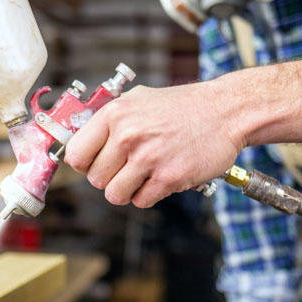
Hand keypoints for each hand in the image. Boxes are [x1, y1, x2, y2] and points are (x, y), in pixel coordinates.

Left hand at [64, 82, 242, 207]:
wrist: (225, 111)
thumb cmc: (182, 107)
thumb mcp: (138, 100)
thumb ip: (109, 121)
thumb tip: (80, 144)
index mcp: (115, 114)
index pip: (76, 154)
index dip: (85, 164)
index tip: (95, 164)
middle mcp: (127, 135)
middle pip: (95, 179)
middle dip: (110, 178)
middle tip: (128, 167)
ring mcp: (148, 158)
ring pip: (115, 194)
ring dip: (128, 190)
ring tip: (144, 175)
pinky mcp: (168, 177)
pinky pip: (141, 201)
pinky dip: (149, 194)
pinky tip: (162, 176)